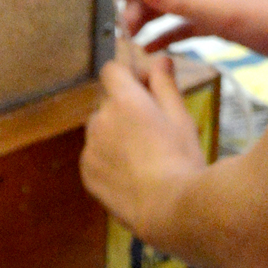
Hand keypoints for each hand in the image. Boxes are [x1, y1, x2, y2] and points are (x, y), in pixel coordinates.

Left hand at [80, 53, 206, 239]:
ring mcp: (90, 147)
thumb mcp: (180, 117)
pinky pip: (94, 155)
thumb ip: (165, 84)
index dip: (126, 74)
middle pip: (108, 102)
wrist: (168, 209)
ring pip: (100, 129)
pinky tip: (131, 173)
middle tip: (152, 129)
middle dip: (124, 107)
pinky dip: (108, 158)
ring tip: (143, 156)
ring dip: (114, 133)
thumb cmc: (181, 159)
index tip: (143, 86)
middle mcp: (100, 119)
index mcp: (124, 100)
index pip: (112, 70)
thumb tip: (160, 59)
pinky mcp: (86, 172)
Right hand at [117, 0, 267, 62]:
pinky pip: (188, 21)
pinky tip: (154, 46)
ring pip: (174, 2)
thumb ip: (184, 1)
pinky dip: (170, 31)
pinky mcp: (223, 18)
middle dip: (141, 0)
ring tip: (134, 37)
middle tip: (125, 25)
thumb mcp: (225, 12)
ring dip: (152, 16)